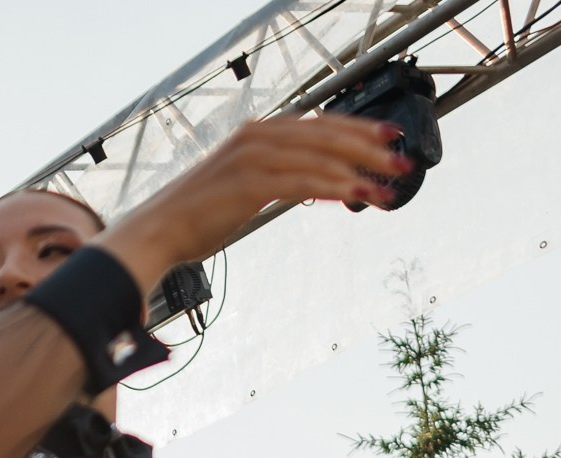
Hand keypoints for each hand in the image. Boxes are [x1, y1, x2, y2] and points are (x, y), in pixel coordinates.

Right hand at [116, 115, 406, 267]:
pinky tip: (357, 197)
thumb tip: (311, 185)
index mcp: (257, 134)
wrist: (159, 231)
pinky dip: (334, 189)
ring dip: (359, 173)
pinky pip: (303, 184)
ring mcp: (252, 160)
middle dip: (369, 150)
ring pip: (320, 159)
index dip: (358, 129)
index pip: (319, 124)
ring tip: (387, 189)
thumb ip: (276, 177)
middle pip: (327, 137)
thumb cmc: (198, 215)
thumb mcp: (243, 185)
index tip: (389, 138)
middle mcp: (257, 138)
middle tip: (401, 163)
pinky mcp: (249, 185)